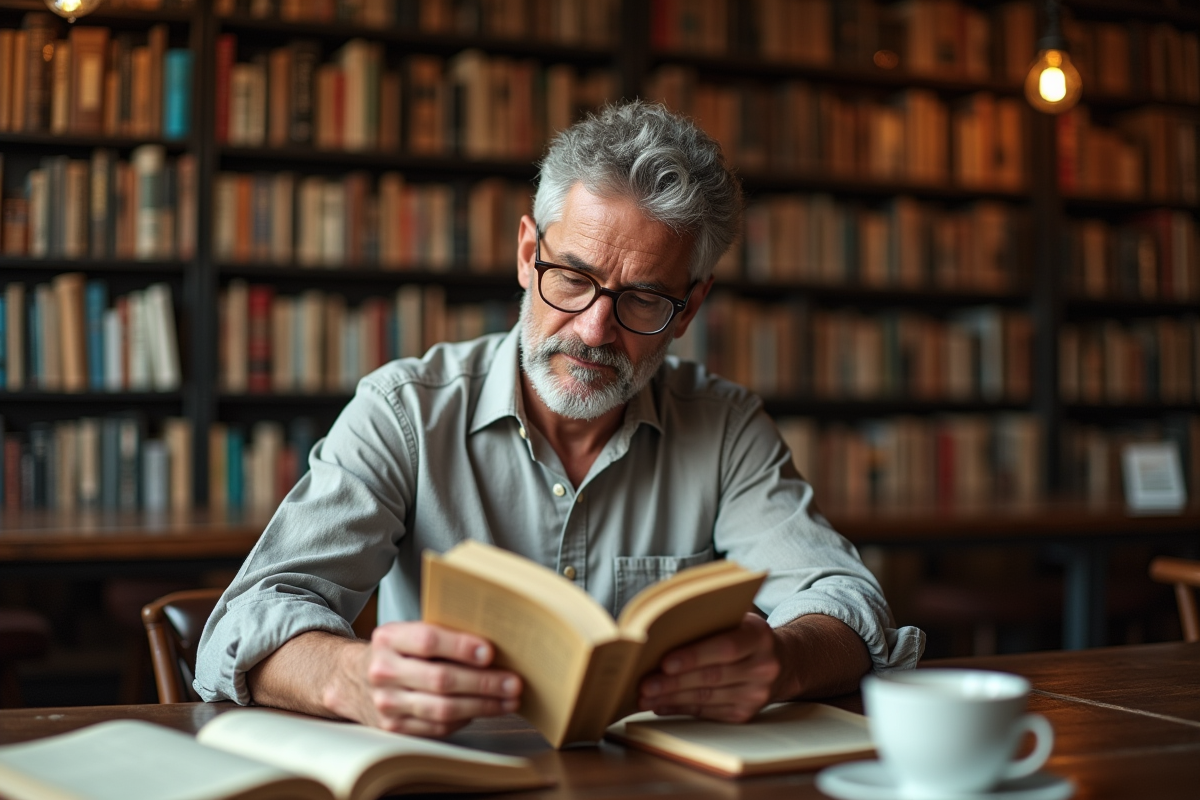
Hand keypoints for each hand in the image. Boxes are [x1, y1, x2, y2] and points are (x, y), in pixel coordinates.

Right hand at [346, 622, 522, 736]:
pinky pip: (437, 728)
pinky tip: (485, 710)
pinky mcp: (394, 728)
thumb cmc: (393, 652)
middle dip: (483, 683)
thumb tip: (492, 646)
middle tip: (513, 682)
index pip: (428, 641)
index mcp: (389, 638)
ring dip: (482, 705)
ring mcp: (387, 703)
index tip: (490, 652)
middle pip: (441, 679)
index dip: (461, 646)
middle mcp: (384, 671)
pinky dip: (465, 719)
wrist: (348, 679)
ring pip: (443, 709)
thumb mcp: (406, 633)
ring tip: (508, 699)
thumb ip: (441, 635)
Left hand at [637, 612, 779, 722]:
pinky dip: (681, 708)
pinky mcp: (746, 713)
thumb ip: (710, 622)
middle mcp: (763, 667)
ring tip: (645, 696)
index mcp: (759, 637)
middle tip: (644, 684)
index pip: (725, 647)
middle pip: (712, 676)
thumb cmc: (745, 635)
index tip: (665, 662)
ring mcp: (756, 694)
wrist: (782, 662)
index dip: (694, 656)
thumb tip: (662, 634)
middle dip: (673, 682)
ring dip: (671, 698)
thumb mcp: (738, 620)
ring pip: (706, 697)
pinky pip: (707, 712)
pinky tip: (661, 704)